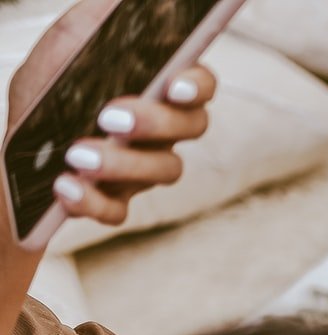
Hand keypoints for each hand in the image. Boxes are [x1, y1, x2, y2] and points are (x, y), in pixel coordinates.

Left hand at [10, 0, 216, 229]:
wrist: (14, 153)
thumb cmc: (49, 92)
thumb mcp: (65, 46)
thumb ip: (97, 22)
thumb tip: (124, 2)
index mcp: (158, 89)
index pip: (199, 83)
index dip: (196, 85)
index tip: (175, 84)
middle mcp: (163, 131)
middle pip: (192, 127)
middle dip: (156, 122)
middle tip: (112, 117)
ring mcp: (145, 171)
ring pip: (164, 171)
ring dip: (121, 163)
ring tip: (76, 154)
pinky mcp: (117, 204)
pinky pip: (119, 211)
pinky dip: (91, 201)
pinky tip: (64, 186)